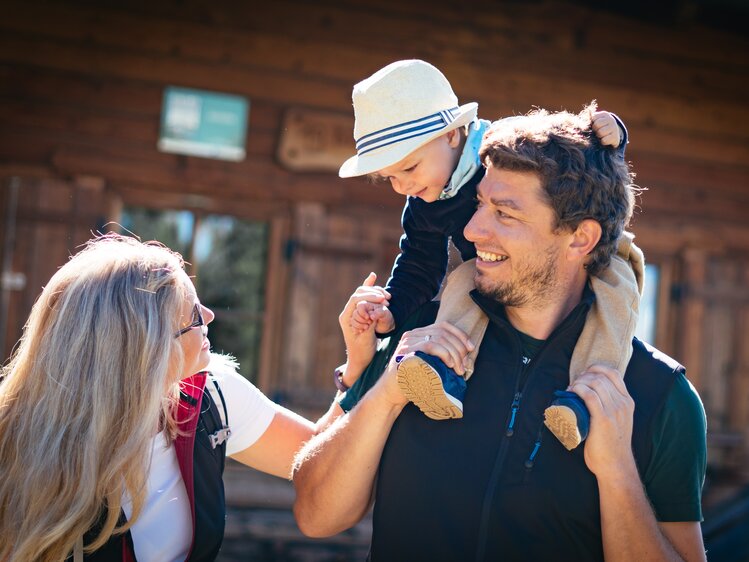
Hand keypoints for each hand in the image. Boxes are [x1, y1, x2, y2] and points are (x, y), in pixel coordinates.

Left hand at [339, 273, 387, 375]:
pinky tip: (372, 276)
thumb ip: (369, 326)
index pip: (356, 299)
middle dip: (374, 293)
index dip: (370, 297)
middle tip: (387, 299)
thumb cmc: (362, 352)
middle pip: (359, 293)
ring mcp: (354, 311)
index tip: (383, 300)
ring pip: (362, 293)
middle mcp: (348, 312)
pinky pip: (364, 296)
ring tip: (387, 297)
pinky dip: (369, 287)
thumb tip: (373, 313)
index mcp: (346, 317)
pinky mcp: (360, 312)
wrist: (360, 359)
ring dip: (375, 292)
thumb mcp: (366, 341)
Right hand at [378, 322, 475, 406]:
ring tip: (458, 369)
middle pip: (443, 332)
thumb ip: (441, 354)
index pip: (443, 326)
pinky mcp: (406, 352)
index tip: (471, 348)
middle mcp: (412, 335)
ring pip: (439, 338)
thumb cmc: (413, 380)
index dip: (460, 334)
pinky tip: (449, 364)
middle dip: (459, 348)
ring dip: (454, 354)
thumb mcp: (430, 363)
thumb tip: (465, 354)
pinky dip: (444, 354)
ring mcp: (407, 343)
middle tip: (464, 365)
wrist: (392, 393)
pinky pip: (430, 346)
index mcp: (418, 334)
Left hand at [569, 364, 635, 478]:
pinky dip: (578, 389)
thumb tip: (591, 395)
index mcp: (628, 402)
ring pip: (595, 383)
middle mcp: (623, 404)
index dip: (596, 368)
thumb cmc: (611, 444)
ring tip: (570, 389)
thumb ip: (611, 408)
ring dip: (579, 382)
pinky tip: (571, 392)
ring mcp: (614, 411)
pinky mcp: (603, 419)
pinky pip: (590, 396)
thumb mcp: (618, 421)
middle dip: (583, 376)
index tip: (584, 374)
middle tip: (573, 385)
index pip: (614, 373)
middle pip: (601, 376)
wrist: (615, 465)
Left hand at [592, 111, 621, 147]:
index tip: (594, 126)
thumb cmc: (600, 128)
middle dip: (595, 130)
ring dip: (598, 136)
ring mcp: (614, 128)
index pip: (594, 118)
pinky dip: (602, 142)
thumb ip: (589, 120)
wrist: (613, 136)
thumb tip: (579, 123)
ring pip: (600, 132)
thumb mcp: (595, 121)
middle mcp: (611, 120)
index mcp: (604, 115)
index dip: (592, 123)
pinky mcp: (615, 137)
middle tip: (597, 132)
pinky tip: (604, 140)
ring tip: (601, 136)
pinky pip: (604, 140)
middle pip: (596, 125)